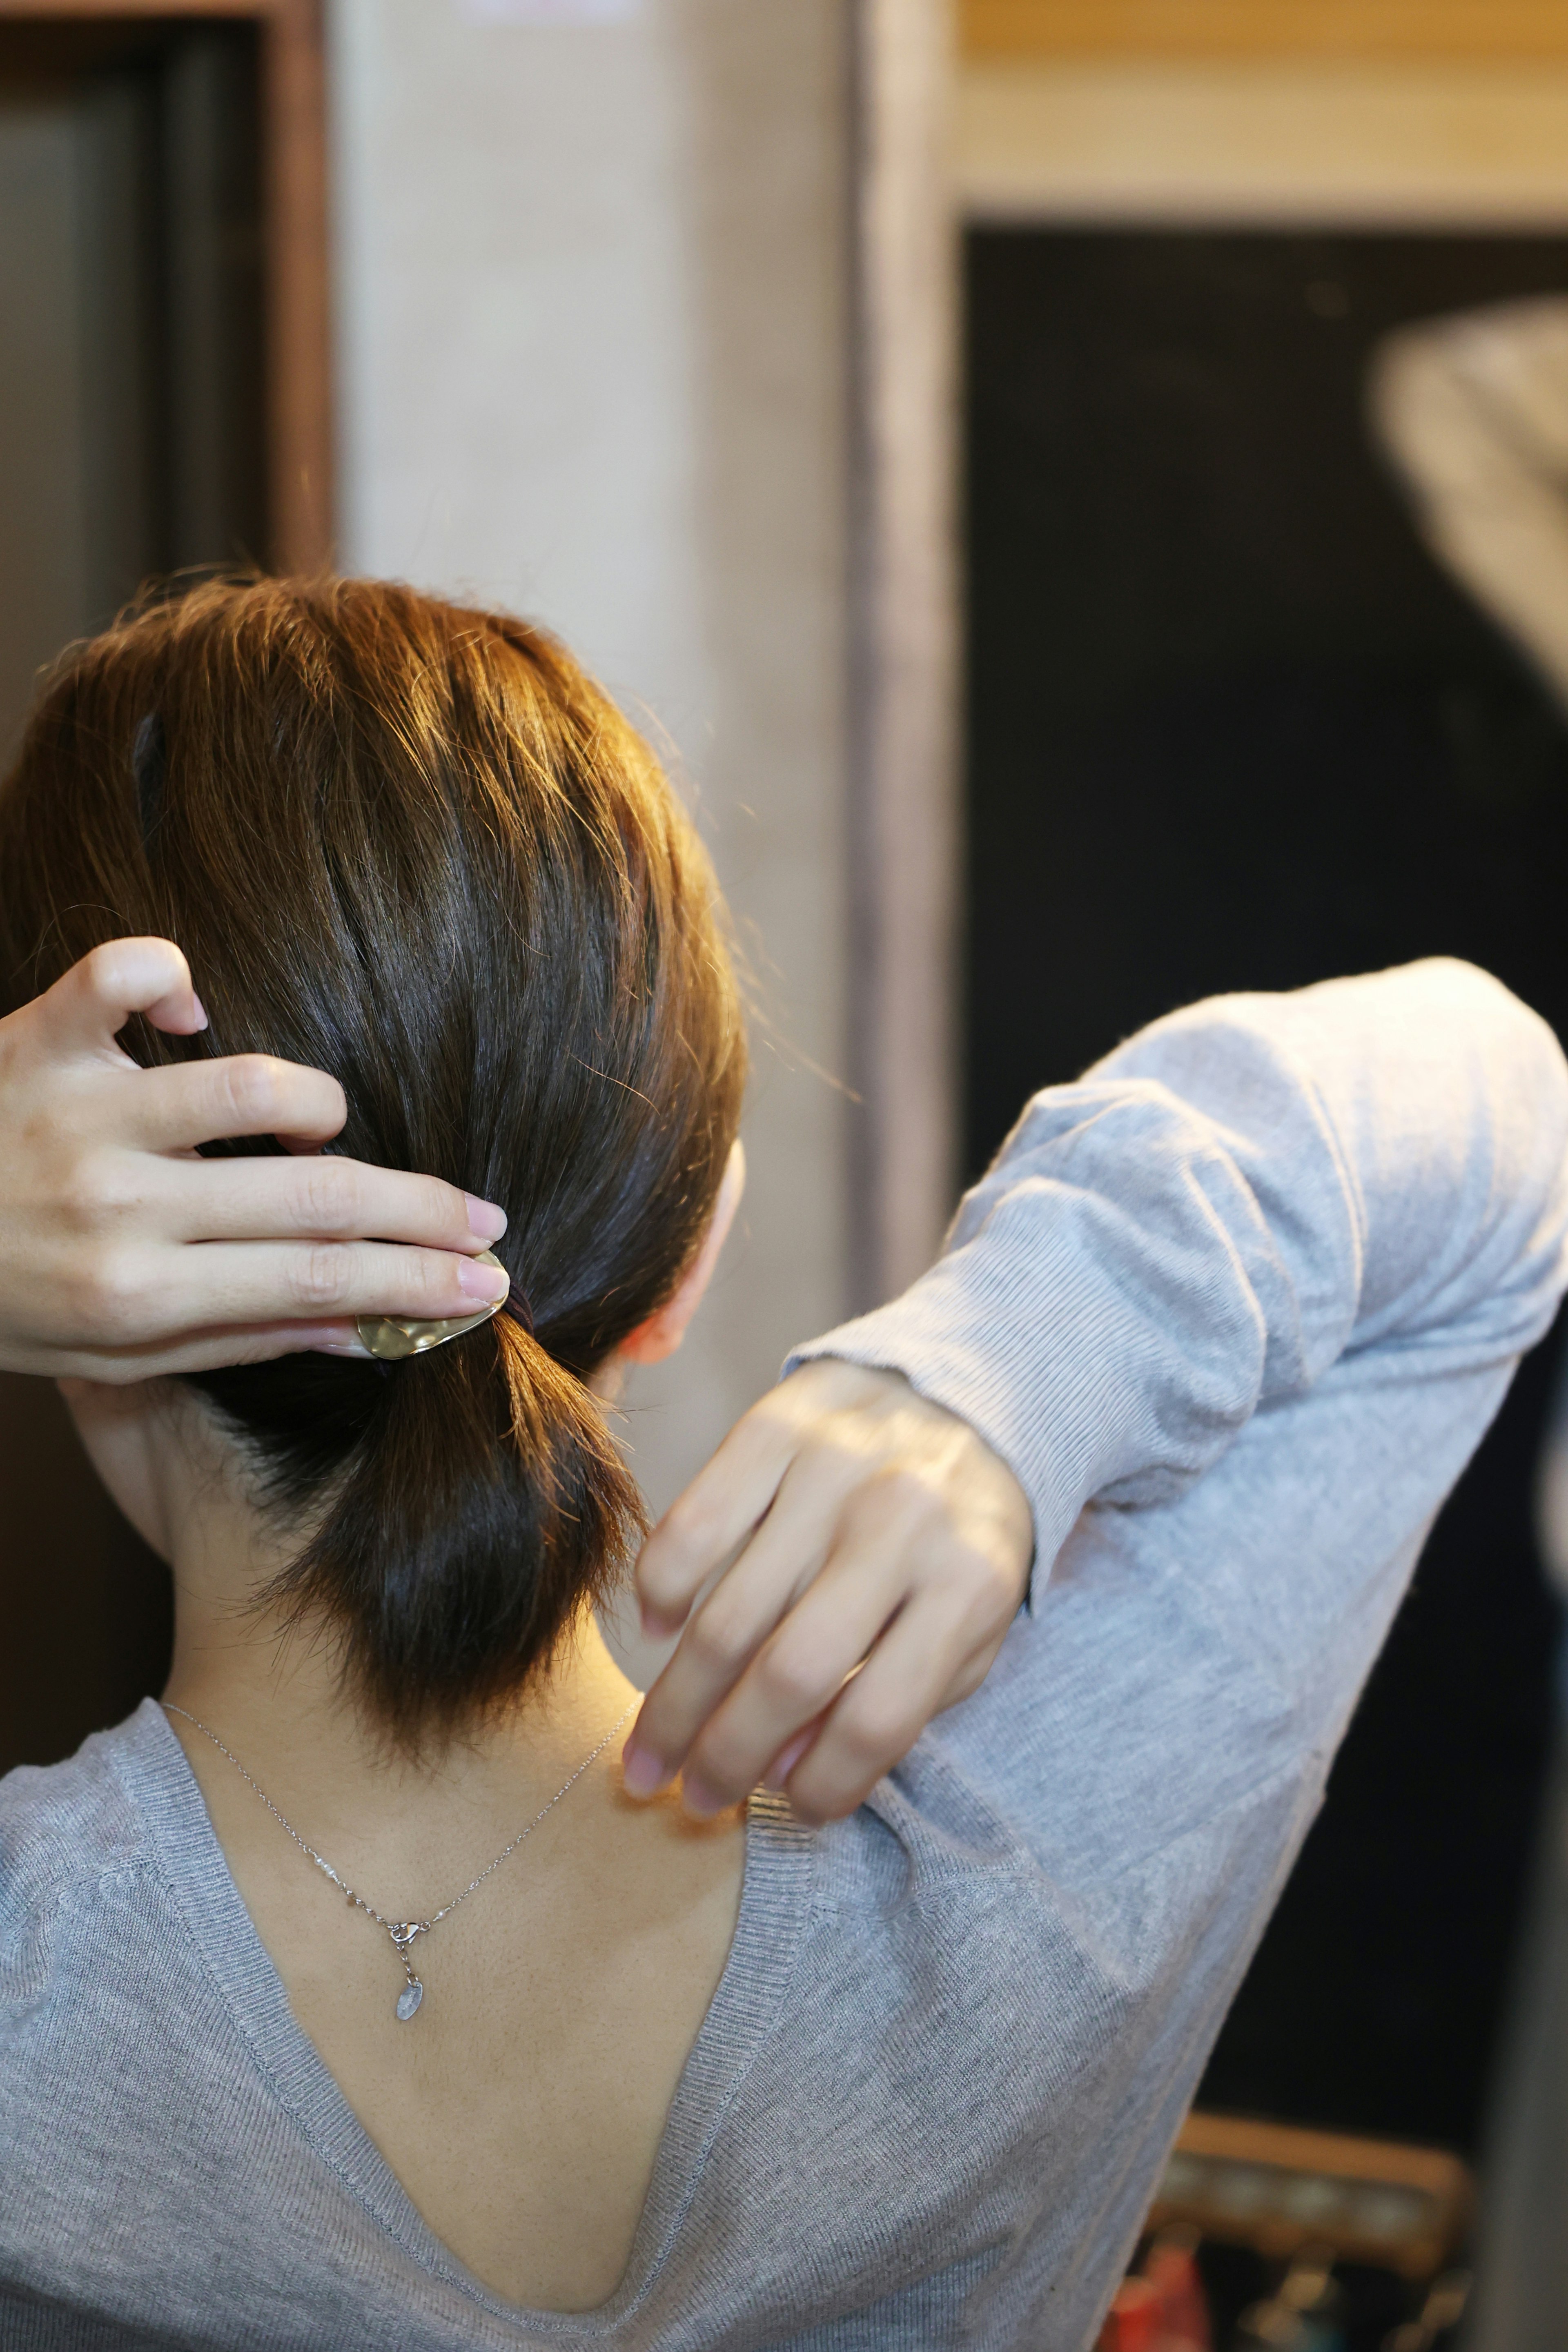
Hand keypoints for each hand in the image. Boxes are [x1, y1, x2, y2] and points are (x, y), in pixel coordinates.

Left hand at [0, 937, 508, 1380]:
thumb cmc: (1, 1303)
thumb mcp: (111, 1354)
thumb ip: (237, 1337)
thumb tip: (365, 1328)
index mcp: (138, 1295)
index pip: (319, 1281)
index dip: (417, 1279)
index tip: (488, 1281)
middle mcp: (118, 1206)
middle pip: (314, 1194)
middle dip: (421, 1210)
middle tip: (486, 1218)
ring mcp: (80, 1114)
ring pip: (248, 1083)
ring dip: (313, 1100)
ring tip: (328, 1124)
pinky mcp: (39, 1038)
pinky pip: (124, 976)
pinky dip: (169, 978)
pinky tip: (188, 1011)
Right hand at [623, 1358, 1033, 1825]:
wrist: (968, 1397)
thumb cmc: (959, 1537)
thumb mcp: (965, 1629)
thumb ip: (895, 1701)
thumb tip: (782, 1772)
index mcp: (968, 1586)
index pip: (879, 1719)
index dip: (823, 1787)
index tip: (783, 1810)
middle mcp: (902, 1526)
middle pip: (791, 1674)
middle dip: (724, 1756)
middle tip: (684, 1798)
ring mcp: (835, 1472)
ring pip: (728, 1614)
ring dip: (675, 1701)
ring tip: (648, 1752)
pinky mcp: (775, 1426)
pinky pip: (692, 1526)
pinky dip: (662, 1589)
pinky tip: (660, 1629)